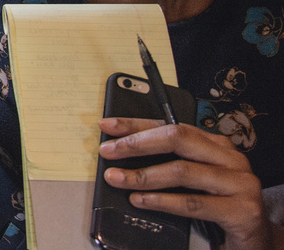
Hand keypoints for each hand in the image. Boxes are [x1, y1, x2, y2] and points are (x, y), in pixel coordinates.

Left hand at [99, 117, 278, 249]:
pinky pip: (194, 203)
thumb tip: (122, 153)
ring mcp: (240, 183)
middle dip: (137, 144)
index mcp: (216, 144)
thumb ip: (167, 163)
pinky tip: (141, 200)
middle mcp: (231, 158)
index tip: (107, 126)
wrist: (256, 239)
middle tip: (108, 151)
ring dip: (143, 175)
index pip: (171, 125)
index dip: (136, 125)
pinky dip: (162, 201)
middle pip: (177, 139)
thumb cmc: (217, 204)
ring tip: (117, 179)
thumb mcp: (192, 179)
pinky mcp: (242, 210)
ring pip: (182, 171)